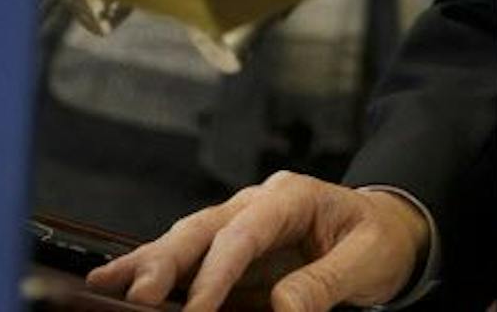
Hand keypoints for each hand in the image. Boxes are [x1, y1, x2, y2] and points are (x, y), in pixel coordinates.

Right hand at [84, 172, 427, 311]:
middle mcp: (255, 204)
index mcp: (291, 197)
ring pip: (184, 239)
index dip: (218, 273)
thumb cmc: (379, 241)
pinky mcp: (228, 254)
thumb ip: (325, 282)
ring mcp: (237, 225)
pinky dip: (153, 271)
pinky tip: (116, 283)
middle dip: (166, 262)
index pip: (245, 233)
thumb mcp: (368, 261)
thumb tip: (282, 309)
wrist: (388, 231)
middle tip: (140, 297)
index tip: (200, 311)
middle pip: (202, 229)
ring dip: (148, 265)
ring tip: (108, 287)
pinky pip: (187, 261)